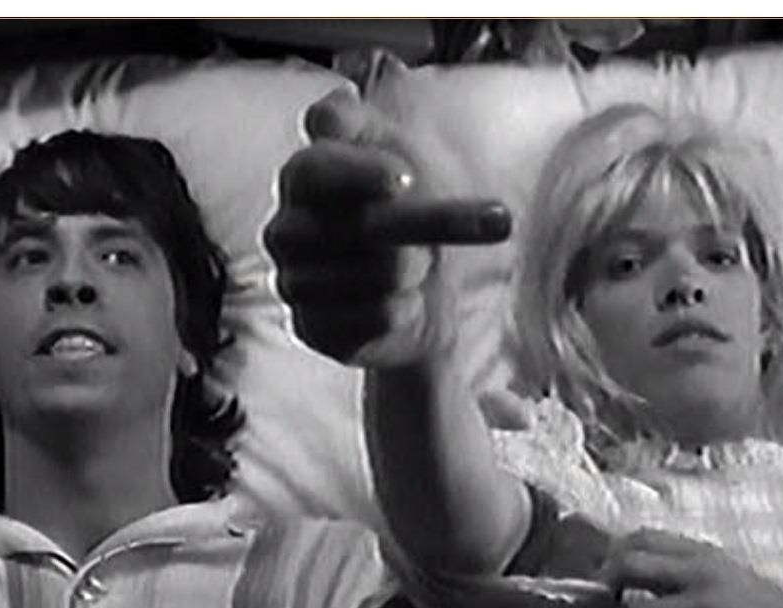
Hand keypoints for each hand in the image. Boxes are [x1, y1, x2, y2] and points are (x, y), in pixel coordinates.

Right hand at [264, 88, 511, 367]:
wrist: (426, 292)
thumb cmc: (414, 209)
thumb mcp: (408, 152)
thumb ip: (369, 126)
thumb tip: (338, 103)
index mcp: (305, 174)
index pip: (317, 167)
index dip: (360, 172)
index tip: (406, 179)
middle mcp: (288, 227)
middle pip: (364, 224)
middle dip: (432, 225)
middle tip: (494, 221)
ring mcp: (293, 280)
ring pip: (377, 273)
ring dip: (419, 269)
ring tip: (420, 265)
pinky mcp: (311, 328)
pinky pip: (375, 317)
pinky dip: (407, 308)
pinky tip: (405, 301)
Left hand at [607, 528, 782, 607]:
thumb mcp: (728, 573)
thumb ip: (688, 568)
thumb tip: (636, 570)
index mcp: (704, 552)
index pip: (640, 536)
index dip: (614, 554)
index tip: (609, 574)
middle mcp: (699, 571)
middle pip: (627, 565)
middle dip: (610, 587)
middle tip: (613, 606)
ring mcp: (704, 604)